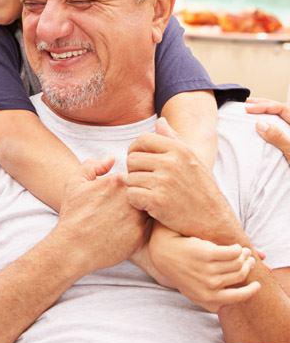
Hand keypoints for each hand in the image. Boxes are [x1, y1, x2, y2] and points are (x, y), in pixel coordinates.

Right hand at [56, 156, 149, 273]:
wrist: (73, 247)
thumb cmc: (73, 215)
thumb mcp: (75, 183)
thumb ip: (92, 166)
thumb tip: (112, 159)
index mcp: (117, 181)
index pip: (135, 175)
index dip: (128, 184)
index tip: (117, 193)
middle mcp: (131, 197)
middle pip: (145, 191)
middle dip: (137, 197)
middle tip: (120, 208)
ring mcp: (138, 217)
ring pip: (149, 208)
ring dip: (142, 212)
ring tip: (123, 220)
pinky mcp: (141, 236)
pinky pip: (149, 227)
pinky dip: (141, 227)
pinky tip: (125, 231)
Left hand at [124, 118, 239, 241]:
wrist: (214, 221)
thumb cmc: (201, 189)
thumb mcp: (191, 160)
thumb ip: (173, 139)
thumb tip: (159, 121)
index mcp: (179, 149)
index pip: (142, 140)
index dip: (135, 150)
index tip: (139, 162)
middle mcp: (171, 162)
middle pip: (132, 159)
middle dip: (134, 171)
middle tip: (146, 182)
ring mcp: (164, 181)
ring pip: (129, 178)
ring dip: (136, 188)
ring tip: (152, 194)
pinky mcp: (157, 200)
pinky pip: (131, 195)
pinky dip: (136, 202)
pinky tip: (149, 205)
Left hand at [148, 223, 259, 312]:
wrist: (161, 252)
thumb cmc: (179, 269)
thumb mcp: (192, 289)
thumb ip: (210, 297)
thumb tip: (228, 303)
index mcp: (207, 297)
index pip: (238, 297)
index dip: (250, 291)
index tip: (256, 285)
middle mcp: (209, 286)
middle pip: (240, 276)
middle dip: (248, 267)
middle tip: (250, 261)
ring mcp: (207, 271)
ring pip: (237, 263)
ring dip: (245, 256)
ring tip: (245, 252)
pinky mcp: (206, 254)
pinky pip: (232, 252)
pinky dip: (237, 248)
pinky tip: (236, 246)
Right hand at [246, 97, 289, 164]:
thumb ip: (279, 138)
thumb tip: (261, 124)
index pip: (283, 109)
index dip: (265, 105)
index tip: (248, 108)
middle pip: (282, 111)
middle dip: (264, 105)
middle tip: (247, 104)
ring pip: (281, 121)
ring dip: (266, 115)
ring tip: (252, 112)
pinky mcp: (289, 148)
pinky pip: (279, 133)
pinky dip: (268, 128)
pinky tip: (259, 129)